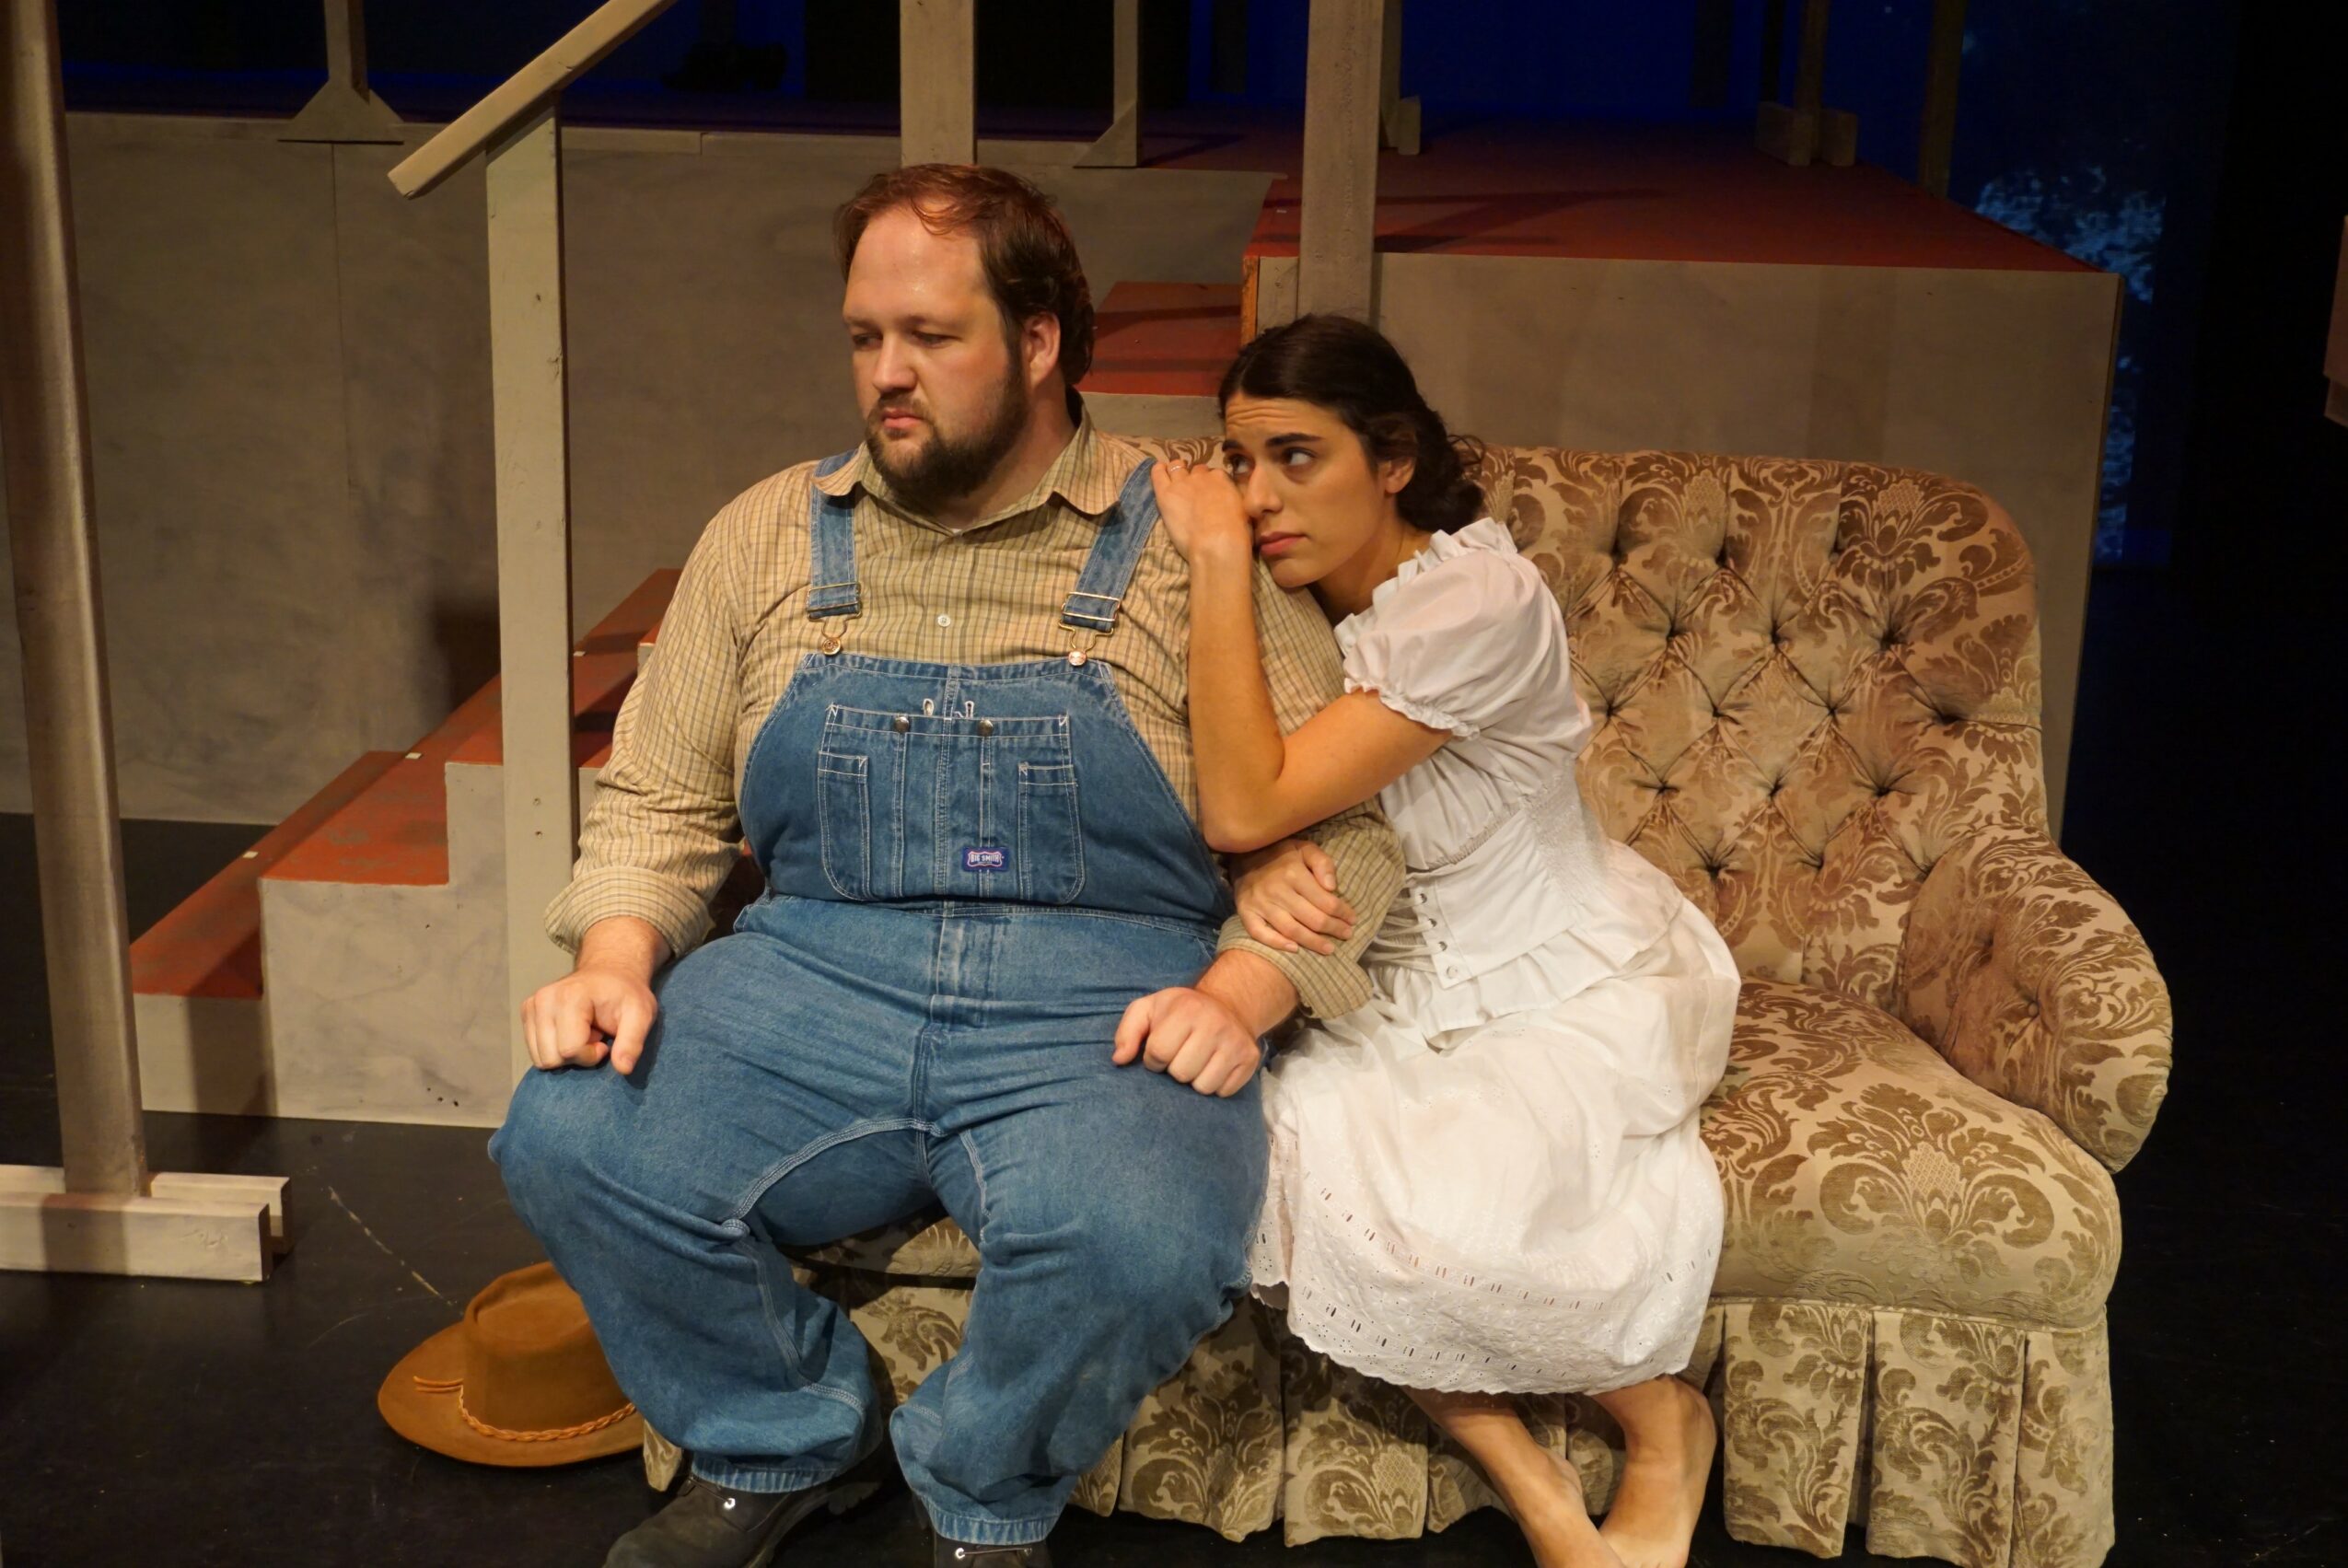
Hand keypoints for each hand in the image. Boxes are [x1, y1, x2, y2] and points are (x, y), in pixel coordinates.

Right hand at [520, 964, 658, 1074]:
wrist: (609, 971)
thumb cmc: (626, 994)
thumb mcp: (641, 1015)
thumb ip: (633, 1041)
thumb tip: (623, 1069)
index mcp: (570, 997)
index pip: (570, 1050)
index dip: (591, 1055)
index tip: (604, 1041)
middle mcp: (544, 999)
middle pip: (551, 1058)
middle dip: (576, 1056)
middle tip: (594, 1036)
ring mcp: (532, 1005)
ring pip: (541, 1058)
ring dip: (565, 1054)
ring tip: (583, 1032)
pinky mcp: (527, 1011)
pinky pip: (535, 1052)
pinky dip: (554, 1049)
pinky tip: (571, 1031)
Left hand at [1112, 985, 1263, 1096]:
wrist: (1227, 1004)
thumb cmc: (1179, 1011)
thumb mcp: (1148, 1009)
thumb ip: (1127, 1031)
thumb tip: (1119, 1059)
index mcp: (1186, 1009)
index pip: (1158, 1053)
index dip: (1153, 1058)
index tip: (1160, 1050)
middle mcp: (1215, 1024)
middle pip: (1181, 1073)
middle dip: (1174, 1069)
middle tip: (1181, 1055)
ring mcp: (1235, 1043)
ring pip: (1203, 1086)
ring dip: (1194, 1080)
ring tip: (1196, 1062)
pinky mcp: (1249, 1059)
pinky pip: (1223, 1091)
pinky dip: (1215, 1085)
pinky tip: (1213, 1067)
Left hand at [1149, 456, 1252, 563]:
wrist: (1216, 541)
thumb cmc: (1236, 532)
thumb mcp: (1242, 509)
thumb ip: (1233, 499)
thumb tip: (1229, 501)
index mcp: (1221, 479)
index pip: (1214, 474)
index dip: (1210, 482)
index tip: (1210, 491)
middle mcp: (1201, 476)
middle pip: (1196, 471)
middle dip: (1195, 477)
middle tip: (1193, 489)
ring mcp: (1182, 483)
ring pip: (1176, 468)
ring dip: (1176, 470)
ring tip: (1174, 476)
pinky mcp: (1166, 494)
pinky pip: (1158, 474)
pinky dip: (1158, 470)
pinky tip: (1159, 469)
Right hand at [1234, 839, 1357, 955]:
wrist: (1244, 854)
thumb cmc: (1281, 854)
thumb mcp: (1305, 849)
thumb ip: (1323, 863)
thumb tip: (1333, 887)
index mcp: (1294, 874)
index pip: (1326, 901)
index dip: (1343, 913)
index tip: (1352, 920)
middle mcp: (1277, 891)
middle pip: (1312, 919)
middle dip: (1333, 929)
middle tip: (1347, 935)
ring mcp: (1260, 903)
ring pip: (1291, 930)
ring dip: (1313, 943)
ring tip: (1329, 949)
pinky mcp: (1246, 912)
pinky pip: (1260, 933)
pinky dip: (1277, 944)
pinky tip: (1294, 949)